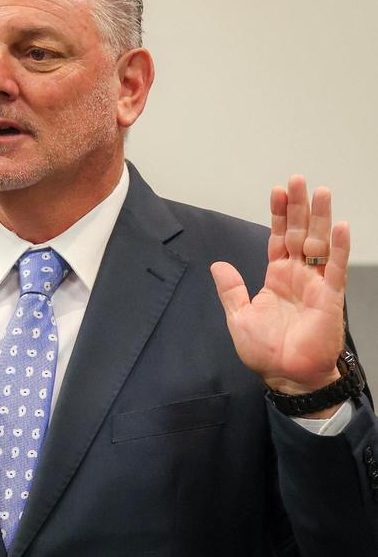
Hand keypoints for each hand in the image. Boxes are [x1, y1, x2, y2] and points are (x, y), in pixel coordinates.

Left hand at [211, 176, 348, 413]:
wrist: (286, 376)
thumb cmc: (265, 351)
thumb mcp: (239, 316)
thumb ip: (231, 290)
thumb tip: (217, 265)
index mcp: (276, 277)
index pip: (278, 238)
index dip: (278, 215)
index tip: (277, 191)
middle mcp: (298, 275)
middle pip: (299, 232)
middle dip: (299, 206)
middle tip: (298, 180)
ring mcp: (316, 283)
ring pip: (319, 243)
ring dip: (320, 217)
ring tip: (320, 191)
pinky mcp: (330, 296)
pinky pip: (335, 268)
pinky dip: (338, 247)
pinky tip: (339, 226)